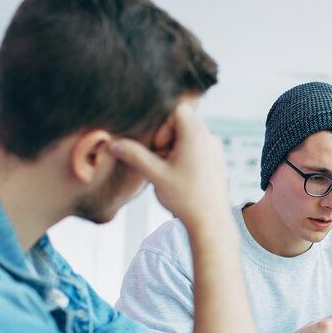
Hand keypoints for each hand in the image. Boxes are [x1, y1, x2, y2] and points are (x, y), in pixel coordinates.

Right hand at [110, 102, 228, 228]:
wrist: (210, 222)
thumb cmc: (186, 199)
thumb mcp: (155, 175)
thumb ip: (134, 156)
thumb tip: (114, 144)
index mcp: (196, 134)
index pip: (176, 110)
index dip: (162, 126)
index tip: (159, 148)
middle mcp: (209, 137)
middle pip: (182, 123)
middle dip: (166, 140)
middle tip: (160, 161)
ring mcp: (215, 150)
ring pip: (189, 138)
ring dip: (174, 150)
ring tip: (169, 172)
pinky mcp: (217, 162)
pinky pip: (198, 150)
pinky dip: (185, 158)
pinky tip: (181, 179)